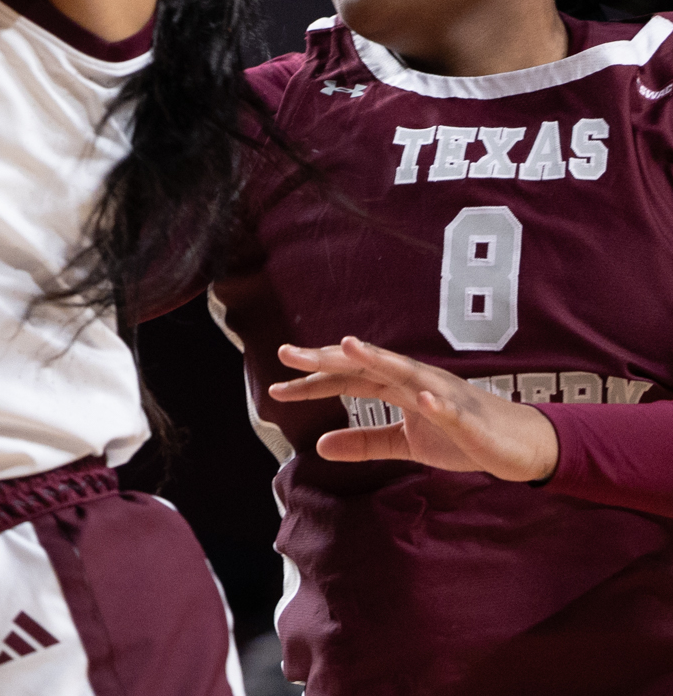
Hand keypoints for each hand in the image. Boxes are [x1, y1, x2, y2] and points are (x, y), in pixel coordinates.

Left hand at [270, 335, 559, 481]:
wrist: (518, 446)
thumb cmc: (462, 436)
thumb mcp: (405, 443)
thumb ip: (365, 441)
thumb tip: (319, 446)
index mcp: (397, 387)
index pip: (347, 379)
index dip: (312, 382)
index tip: (275, 388)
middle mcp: (416, 381)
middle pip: (365, 366)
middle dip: (327, 359)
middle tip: (287, 353)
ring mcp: (443, 394)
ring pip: (405, 373)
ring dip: (378, 358)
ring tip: (348, 346)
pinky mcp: (469, 417)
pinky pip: (451, 408)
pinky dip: (436, 403)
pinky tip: (421, 399)